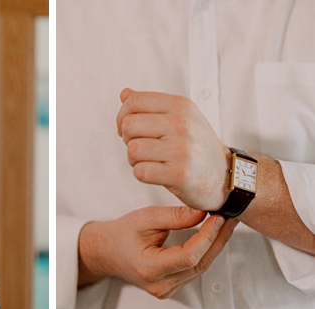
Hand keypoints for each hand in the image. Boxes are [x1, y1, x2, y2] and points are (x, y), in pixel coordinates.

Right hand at [78, 206, 238, 298]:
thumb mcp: (144, 219)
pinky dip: (205, 253)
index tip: (218, 217)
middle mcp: (158, 285)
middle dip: (217, 240)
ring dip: (215, 246)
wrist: (106, 252)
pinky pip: (194, 271)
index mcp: (149, 269)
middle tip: (230, 218)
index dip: (207, 236)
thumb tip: (203, 212)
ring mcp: (165, 290)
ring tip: (224, 225)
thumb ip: (174, 216)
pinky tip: (212, 237)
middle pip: (199, 264)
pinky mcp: (170, 288)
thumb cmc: (122, 233)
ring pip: (200, 268)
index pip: (189, 256)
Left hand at [116, 88, 230, 210]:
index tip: (131, 130)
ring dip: (135, 160)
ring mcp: (183, 150)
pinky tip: (158, 174)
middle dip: (129, 139)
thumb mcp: (181, 118)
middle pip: (129, 126)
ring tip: (153, 161)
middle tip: (145, 148)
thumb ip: (151, 105)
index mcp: (182, 106)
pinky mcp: (180, 174)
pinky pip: (140, 172)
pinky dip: (143, 175)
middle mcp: (183, 124)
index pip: (134, 102)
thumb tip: (124, 93)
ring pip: (132, 150)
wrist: (225, 176)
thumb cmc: (195, 146)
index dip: (123, 117)